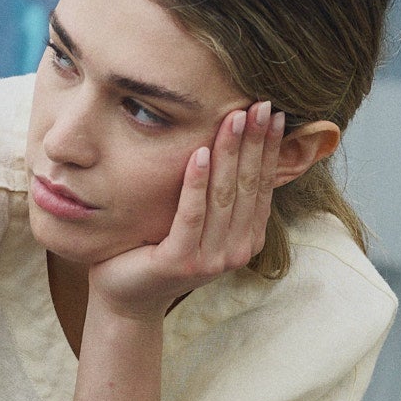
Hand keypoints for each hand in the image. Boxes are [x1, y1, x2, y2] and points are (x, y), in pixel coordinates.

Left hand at [89, 103, 283, 322]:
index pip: (261, 186)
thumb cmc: (160, 250)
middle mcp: (234, 252)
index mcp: (246, 239)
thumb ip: (222, 195)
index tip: (273, 112)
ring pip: (223, 196)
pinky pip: (191, 215)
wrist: (126, 296)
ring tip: (233, 117)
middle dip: (254, 142)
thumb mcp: (200, 221)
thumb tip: (243, 142)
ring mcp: (209, 260)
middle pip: (247, 186)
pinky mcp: (180, 262)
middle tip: (260, 104)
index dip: (269, 149)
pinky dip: (196, 182)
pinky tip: (199, 152)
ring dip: (230, 153)